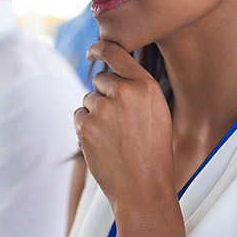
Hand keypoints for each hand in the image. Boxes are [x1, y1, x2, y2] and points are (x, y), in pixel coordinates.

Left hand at [74, 41, 173, 210]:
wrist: (144, 188)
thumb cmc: (153, 152)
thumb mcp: (157, 113)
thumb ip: (136, 90)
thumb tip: (108, 76)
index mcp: (146, 86)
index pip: (116, 53)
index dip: (100, 48)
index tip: (93, 50)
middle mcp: (124, 91)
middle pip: (100, 79)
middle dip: (104, 95)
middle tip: (120, 123)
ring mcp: (103, 108)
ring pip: (88, 100)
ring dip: (96, 114)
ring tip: (115, 138)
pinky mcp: (86, 125)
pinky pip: (79, 116)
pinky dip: (86, 128)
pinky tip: (103, 144)